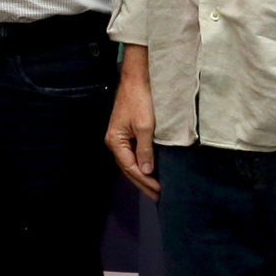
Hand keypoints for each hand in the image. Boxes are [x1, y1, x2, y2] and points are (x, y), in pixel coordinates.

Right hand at [105, 49, 158, 198]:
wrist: (137, 78)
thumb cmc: (141, 101)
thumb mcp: (145, 127)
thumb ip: (145, 150)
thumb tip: (146, 171)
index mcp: (115, 142)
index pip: (131, 168)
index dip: (146, 181)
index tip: (161, 191)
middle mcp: (114, 142)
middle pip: (128, 168)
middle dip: (143, 183)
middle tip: (159, 196)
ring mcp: (120, 137)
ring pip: (130, 162)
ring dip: (143, 175)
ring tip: (156, 188)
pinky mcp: (127, 132)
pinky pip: (133, 154)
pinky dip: (142, 164)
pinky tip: (151, 170)